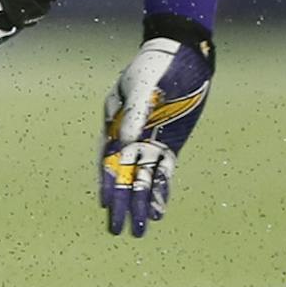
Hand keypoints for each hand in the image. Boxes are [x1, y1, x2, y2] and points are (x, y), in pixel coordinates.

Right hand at [99, 24, 212, 236]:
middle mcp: (130, 138)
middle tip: (119, 230)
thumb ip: (133, 113)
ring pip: (143, 180)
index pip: (110, 161)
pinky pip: (162, 173)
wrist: (180, 56)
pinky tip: (159, 211)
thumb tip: (126, 141)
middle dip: (121, 203)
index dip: (107, 183)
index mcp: (116, 124)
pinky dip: (160, 191)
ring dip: (140, 203)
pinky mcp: (168, 145)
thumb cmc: (153, 67)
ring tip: (141, 230)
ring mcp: (150, 142)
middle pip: (124, 176)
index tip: (106, 205)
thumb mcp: (140, 86)